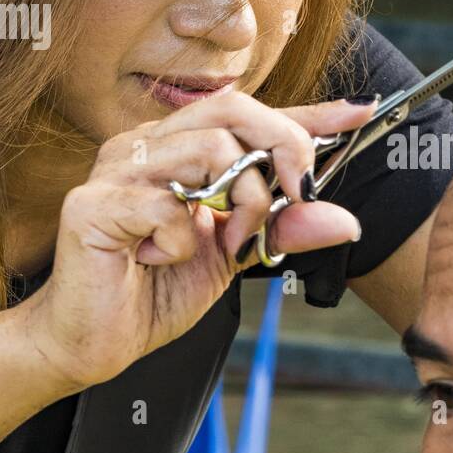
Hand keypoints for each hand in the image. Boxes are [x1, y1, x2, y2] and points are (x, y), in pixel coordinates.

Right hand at [14, 92, 377, 392]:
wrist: (95, 342)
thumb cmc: (156, 292)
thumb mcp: (236, 258)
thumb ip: (284, 230)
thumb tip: (345, 221)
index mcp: (181, 147)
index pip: (253, 116)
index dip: (309, 113)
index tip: (359, 112)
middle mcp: (149, 144)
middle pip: (235, 111)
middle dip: (283, 151)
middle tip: (295, 197)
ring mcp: (118, 167)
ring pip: (211, 150)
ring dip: (238, 206)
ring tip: (219, 243)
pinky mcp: (93, 203)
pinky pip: (168, 206)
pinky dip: (182, 242)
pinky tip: (158, 259)